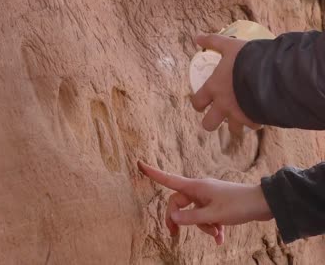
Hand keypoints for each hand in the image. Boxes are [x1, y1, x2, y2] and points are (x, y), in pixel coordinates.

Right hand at [138, 161, 272, 244]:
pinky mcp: (216, 204)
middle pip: (178, 203)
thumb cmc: (238, 205)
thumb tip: (173, 218)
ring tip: (217, 234)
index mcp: (196, 187)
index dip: (153, 173)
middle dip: (179, 220)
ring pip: (194, 213)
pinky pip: (206, 216)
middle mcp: (199, 190)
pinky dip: (211, 227)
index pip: (169, 179)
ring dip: (202, 226)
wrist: (263, 204)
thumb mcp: (213, 215)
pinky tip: (220, 238)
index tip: (139, 163)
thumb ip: (191, 217)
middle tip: (175, 236)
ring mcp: (207, 197)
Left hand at [192, 34, 260, 134]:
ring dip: (237, 125)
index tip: (202, 104)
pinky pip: (253, 126)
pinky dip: (256, 122)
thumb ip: (214, 42)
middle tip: (220, 115)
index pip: (197, 102)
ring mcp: (238, 115)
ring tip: (243, 116)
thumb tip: (197, 37)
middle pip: (208, 125)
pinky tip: (260, 115)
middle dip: (213, 122)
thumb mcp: (230, 46)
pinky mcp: (254, 119)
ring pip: (232, 130)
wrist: (273, 72)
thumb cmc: (248, 58)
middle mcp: (222, 105)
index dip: (198, 104)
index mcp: (214, 88)